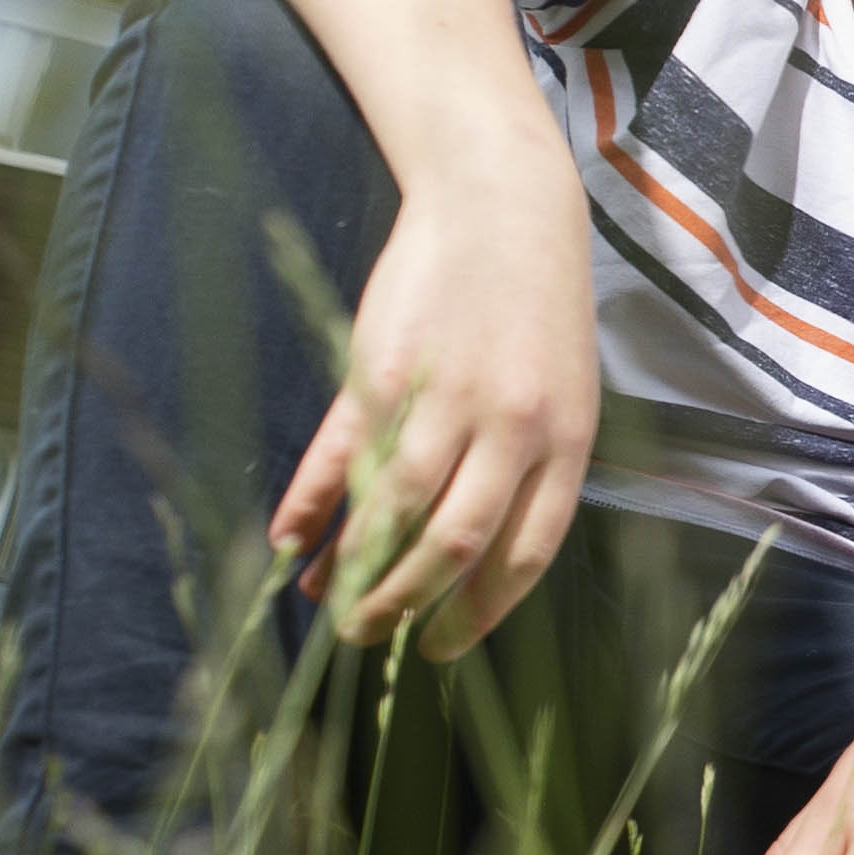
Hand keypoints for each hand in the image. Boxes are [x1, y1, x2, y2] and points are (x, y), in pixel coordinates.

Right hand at [269, 145, 599, 659]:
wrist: (502, 207)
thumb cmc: (534, 310)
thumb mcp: (560, 392)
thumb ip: (528, 467)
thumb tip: (471, 555)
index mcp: (567, 442)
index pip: (524, 554)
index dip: (478, 610)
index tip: (439, 647)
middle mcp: (512, 427)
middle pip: (453, 543)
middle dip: (406, 603)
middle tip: (369, 635)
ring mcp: (444, 397)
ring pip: (394, 508)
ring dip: (353, 566)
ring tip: (324, 602)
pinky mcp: (383, 368)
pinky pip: (341, 453)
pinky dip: (310, 501)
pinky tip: (287, 539)